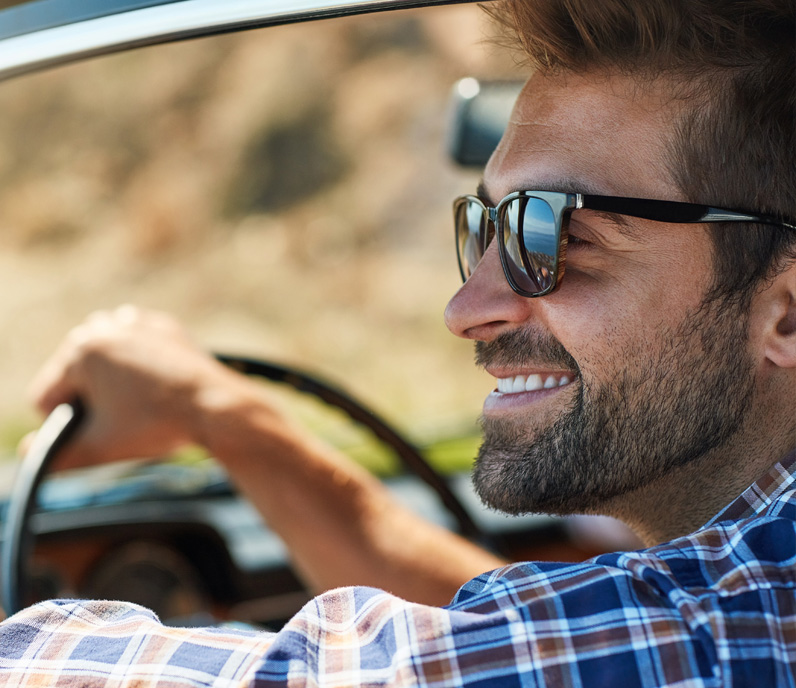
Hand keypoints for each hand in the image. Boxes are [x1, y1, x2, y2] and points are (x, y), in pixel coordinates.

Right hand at [27, 306, 252, 468]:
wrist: (215, 409)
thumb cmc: (158, 425)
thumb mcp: (100, 447)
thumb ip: (56, 456)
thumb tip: (33, 455)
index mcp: (80, 349)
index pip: (47, 397)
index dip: (66, 424)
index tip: (98, 432)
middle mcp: (105, 326)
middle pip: (75, 376)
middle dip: (91, 401)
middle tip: (124, 420)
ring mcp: (137, 323)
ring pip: (105, 363)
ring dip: (112, 384)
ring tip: (139, 406)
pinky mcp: (164, 328)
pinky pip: (135, 352)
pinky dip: (139, 369)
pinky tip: (155, 387)